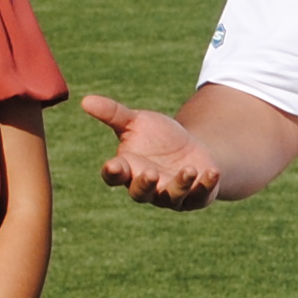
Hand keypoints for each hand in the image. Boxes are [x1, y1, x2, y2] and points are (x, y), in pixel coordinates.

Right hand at [83, 92, 221, 207]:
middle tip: (150, 173)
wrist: (190, 149)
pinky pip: (199, 195)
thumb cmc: (158, 137)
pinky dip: (206, 185)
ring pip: (172, 196)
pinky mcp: (195, 197)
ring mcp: (171, 195)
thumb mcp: (136, 121)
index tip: (113, 165)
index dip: (113, 173)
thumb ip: (113, 114)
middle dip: (145, 185)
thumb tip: (85, 100)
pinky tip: (213, 171)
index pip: (115, 176)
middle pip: (140, 193)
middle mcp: (147, 187)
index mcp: (128, 170)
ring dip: (180, 184)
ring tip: (188, 169)